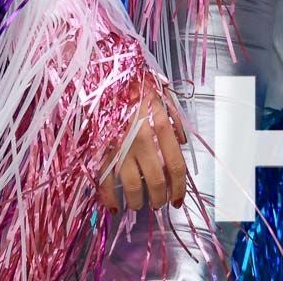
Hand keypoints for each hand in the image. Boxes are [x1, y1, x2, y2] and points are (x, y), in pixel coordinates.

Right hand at [98, 80, 188, 212]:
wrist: (105, 75)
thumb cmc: (137, 84)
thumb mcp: (163, 97)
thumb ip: (175, 122)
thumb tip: (182, 143)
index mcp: (161, 125)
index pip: (176, 167)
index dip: (179, 189)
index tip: (177, 200)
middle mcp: (142, 139)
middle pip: (156, 181)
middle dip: (160, 198)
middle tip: (159, 203)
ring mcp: (120, 146)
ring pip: (133, 187)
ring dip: (138, 202)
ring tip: (139, 204)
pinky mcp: (100, 149)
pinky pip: (105, 182)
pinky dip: (110, 199)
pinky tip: (116, 208)